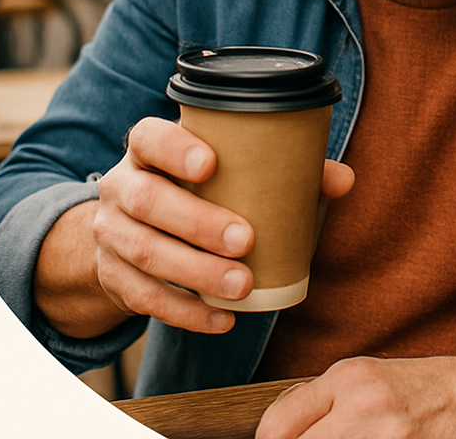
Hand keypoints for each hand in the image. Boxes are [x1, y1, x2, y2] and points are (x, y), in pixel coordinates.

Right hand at [34, 116, 353, 337]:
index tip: (211, 165)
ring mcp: (110, 233)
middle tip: (246, 240)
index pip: (149, 137)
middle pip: (147, 201)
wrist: (133, 228)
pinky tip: (222, 318)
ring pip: (143, 252)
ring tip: (241, 284)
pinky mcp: (113, 277)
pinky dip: (185, 312)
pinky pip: (142, 299)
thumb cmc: (197, 188)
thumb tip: (345, 179)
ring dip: (194, 272)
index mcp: (148, 148)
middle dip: (196, 222)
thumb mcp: (228, 169)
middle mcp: (121, 186)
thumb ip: (285, 169)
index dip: (175, 150)